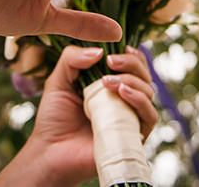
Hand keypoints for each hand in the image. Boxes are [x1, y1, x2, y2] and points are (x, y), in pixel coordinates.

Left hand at [0, 46, 156, 186]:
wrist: (50, 152)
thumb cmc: (54, 118)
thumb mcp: (58, 80)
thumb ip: (72, 59)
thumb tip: (100, 51)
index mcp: (111, 87)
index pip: (133, 66)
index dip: (132, 55)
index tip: (121, 47)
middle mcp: (124, 101)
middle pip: (144, 76)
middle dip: (132, 63)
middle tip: (111, 61)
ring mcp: (130, 119)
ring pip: (148, 92)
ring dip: (132, 81)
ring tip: (108, 82)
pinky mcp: (134, 136)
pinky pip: (149, 116)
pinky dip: (139, 100)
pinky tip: (122, 93)